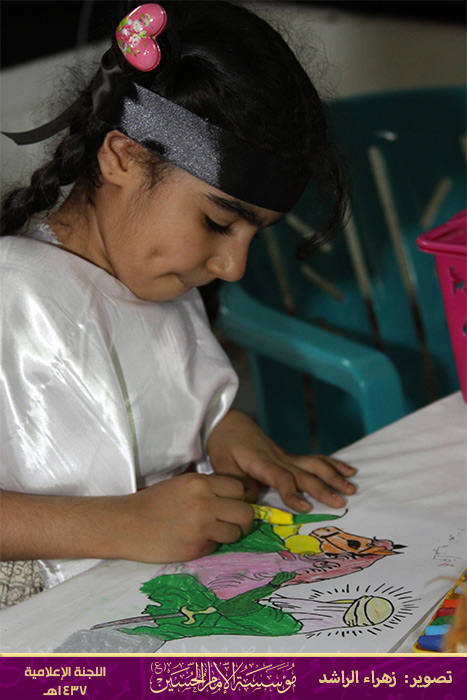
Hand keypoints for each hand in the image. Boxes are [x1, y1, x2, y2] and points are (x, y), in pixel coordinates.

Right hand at [0, 475, 252, 564]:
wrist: (127, 524)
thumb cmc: (154, 502)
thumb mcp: (182, 485)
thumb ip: (209, 489)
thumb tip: (238, 497)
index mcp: (200, 483)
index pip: (240, 488)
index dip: (240, 496)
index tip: (234, 502)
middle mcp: (205, 503)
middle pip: (246, 511)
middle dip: (243, 518)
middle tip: (232, 521)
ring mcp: (202, 527)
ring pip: (237, 532)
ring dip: (230, 533)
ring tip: (215, 532)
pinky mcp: (197, 547)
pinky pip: (218, 546)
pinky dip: (213, 544)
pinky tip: (197, 539)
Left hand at [207, 410, 356, 512]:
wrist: (226, 422)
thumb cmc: (222, 444)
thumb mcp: (222, 466)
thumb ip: (238, 486)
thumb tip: (255, 503)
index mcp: (261, 462)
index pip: (281, 478)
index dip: (293, 493)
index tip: (305, 508)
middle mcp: (278, 458)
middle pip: (305, 473)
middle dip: (324, 488)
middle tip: (342, 502)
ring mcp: (285, 456)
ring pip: (314, 464)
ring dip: (334, 475)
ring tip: (352, 486)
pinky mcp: (288, 457)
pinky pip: (313, 460)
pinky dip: (332, 465)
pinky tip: (348, 470)